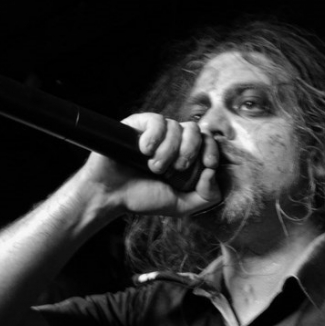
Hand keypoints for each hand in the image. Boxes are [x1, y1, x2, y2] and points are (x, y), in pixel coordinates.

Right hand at [82, 113, 221, 217]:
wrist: (111, 196)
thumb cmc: (143, 198)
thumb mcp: (181, 205)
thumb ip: (206, 196)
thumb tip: (213, 173)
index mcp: (184, 155)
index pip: (207, 141)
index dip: (212, 150)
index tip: (208, 165)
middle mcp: (172, 140)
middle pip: (195, 130)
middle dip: (190, 151)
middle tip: (177, 169)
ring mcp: (155, 131)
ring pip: (176, 126)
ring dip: (168, 151)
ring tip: (153, 167)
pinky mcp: (137, 124)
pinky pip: (157, 120)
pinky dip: (154, 137)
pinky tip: (144, 151)